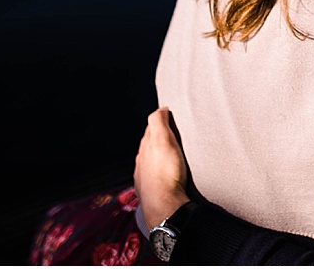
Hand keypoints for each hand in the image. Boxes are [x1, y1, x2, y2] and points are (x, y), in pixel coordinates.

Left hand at [134, 108, 191, 228]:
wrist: (163, 205)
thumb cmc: (167, 173)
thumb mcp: (164, 140)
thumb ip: (159, 123)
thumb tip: (160, 109)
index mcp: (146, 147)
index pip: (151, 128)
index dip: (160, 121)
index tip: (169, 117)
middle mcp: (141, 161)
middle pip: (149, 145)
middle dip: (158, 139)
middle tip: (172, 135)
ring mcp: (143, 176)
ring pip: (149, 161)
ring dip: (158, 157)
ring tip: (171, 155)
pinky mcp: (148, 190)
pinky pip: (152, 176)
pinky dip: (158, 172)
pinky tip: (165, 174)